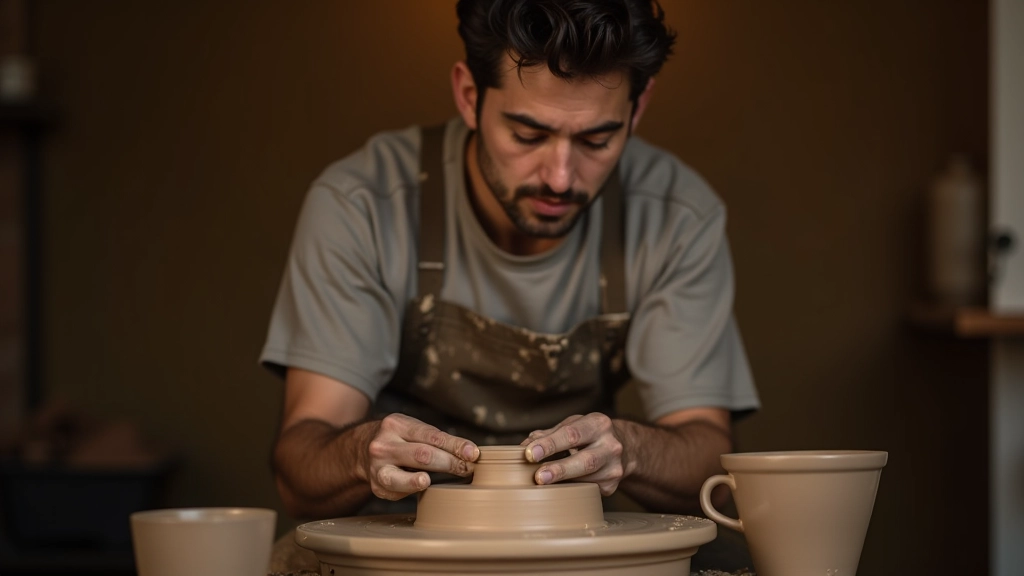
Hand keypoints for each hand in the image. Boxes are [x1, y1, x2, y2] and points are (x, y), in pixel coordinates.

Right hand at [364, 413, 478, 500]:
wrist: (363, 450)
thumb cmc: (400, 440)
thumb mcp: (414, 431)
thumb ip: (437, 441)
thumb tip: (471, 454)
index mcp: (396, 425)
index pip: (431, 436)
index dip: (455, 445)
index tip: (473, 454)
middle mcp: (384, 445)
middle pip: (421, 455)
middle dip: (448, 463)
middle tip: (468, 469)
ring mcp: (377, 467)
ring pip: (400, 477)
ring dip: (419, 480)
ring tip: (428, 481)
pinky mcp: (377, 487)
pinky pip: (397, 491)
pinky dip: (411, 489)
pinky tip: (421, 488)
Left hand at [520, 413, 629, 495]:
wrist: (624, 448)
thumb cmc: (589, 435)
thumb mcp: (572, 426)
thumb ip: (548, 434)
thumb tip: (523, 447)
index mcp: (598, 424)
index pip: (572, 434)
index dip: (550, 444)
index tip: (530, 453)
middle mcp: (611, 446)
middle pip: (585, 461)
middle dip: (560, 469)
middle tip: (538, 477)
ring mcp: (614, 468)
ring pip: (585, 480)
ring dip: (562, 482)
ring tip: (543, 483)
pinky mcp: (611, 486)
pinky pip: (586, 490)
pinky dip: (570, 489)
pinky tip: (560, 487)